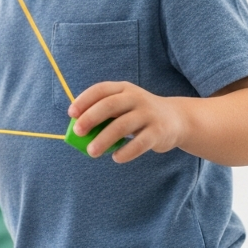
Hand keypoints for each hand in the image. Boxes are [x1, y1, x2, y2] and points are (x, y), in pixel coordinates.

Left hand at [67, 81, 186, 162]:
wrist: (176, 119)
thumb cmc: (139, 114)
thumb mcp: (124, 107)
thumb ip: (105, 114)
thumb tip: (78, 130)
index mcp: (124, 89)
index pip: (101, 90)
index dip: (84, 100)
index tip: (71, 113)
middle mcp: (136, 98)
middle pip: (110, 105)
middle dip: (91, 118)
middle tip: (77, 132)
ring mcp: (148, 114)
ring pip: (122, 126)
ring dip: (104, 140)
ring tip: (91, 152)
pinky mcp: (158, 132)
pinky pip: (139, 143)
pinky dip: (125, 152)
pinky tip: (116, 158)